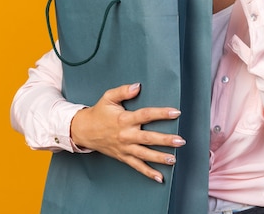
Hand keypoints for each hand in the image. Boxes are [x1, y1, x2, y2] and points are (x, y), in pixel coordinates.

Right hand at [70, 83, 185, 182]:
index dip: (161, 114)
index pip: (146, 115)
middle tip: (180, 141)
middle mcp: (126, 135)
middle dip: (165, 140)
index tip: (176, 112)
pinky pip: (137, 166)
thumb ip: (123, 91)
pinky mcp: (123, 157)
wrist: (84, 130)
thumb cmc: (99, 113)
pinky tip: (160, 177)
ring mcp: (125, 148)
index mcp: (124, 119)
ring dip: (160, 158)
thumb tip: (138, 86)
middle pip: (148, 138)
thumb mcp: (108, 97)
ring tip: (173, 159)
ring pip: (144, 154)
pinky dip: (148, 173)